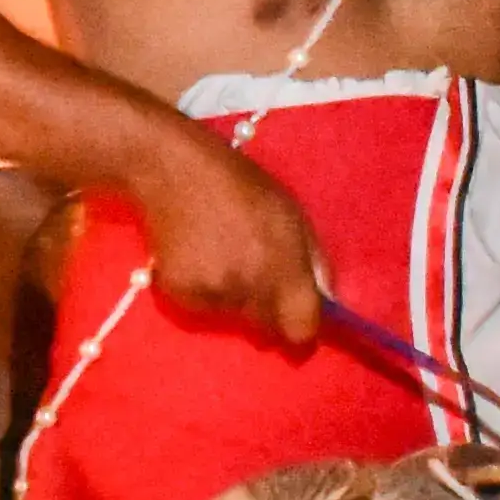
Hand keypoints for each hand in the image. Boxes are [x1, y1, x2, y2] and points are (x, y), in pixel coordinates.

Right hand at [121, 115, 322, 348]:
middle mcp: (250, 287)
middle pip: (267, 327)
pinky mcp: (179, 294)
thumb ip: (314, 261)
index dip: (301, 325)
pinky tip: (195, 257)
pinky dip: (201, 289)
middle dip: (267, 308)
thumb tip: (326, 299)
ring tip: (219, 254)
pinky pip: (202, 306)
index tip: (296, 313)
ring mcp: (212, 294)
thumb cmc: (240, 185)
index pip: (301, 329)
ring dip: (232, 296)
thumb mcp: (291, 214)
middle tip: (253, 270)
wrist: (173, 170)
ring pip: (233, 314)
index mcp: (283, 267)